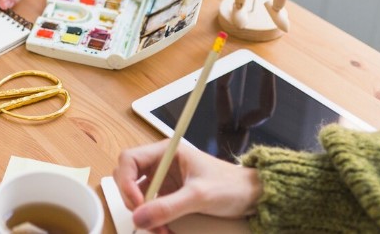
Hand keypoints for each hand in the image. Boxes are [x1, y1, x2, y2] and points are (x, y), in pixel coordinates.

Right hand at [113, 140, 260, 232]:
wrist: (253, 197)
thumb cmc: (230, 186)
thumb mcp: (199, 196)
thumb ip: (169, 207)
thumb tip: (140, 217)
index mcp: (165, 152)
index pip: (129, 160)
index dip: (126, 181)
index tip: (137, 203)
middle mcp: (161, 164)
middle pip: (129, 178)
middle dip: (134, 201)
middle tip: (146, 219)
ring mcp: (164, 181)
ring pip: (139, 196)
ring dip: (144, 214)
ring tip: (160, 230)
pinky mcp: (170, 196)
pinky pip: (152, 208)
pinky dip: (154, 221)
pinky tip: (164, 230)